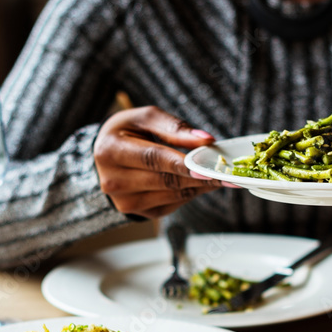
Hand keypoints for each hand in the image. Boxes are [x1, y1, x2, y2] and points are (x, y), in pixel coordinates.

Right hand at [93, 106, 224, 217]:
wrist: (106, 154)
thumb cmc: (127, 131)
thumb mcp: (145, 118)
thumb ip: (175, 128)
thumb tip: (205, 140)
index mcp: (110, 151)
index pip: (153, 159)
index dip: (182, 164)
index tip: (208, 168)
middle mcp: (113, 181)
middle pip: (166, 180)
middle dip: (199, 176)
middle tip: (226, 172)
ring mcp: (125, 201)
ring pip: (173, 194)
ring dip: (199, 185)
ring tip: (217, 174)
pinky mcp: (138, 212)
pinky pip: (172, 203)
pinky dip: (190, 192)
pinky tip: (199, 182)